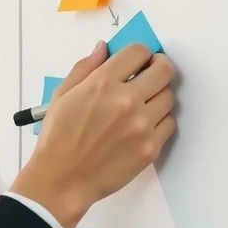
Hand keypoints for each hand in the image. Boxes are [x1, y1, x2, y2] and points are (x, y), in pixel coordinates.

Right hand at [10, 41, 175, 227]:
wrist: (62, 179)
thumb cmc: (58, 139)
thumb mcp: (62, 95)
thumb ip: (85, 67)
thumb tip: (103, 48)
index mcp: (102, 83)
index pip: (139, 51)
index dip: (140, 54)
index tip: (139, 61)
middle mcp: (126, 101)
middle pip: (164, 70)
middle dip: (158, 68)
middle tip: (151, 75)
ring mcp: (141, 125)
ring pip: (169, 97)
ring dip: (158, 97)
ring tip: (141, 106)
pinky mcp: (150, 148)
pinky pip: (169, 124)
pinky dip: (159, 122)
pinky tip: (141, 126)